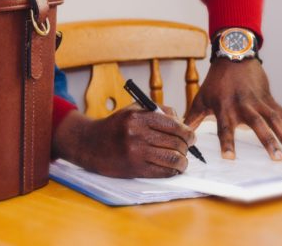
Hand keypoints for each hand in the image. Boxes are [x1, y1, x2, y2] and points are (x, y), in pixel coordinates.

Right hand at [52, 105, 194, 177]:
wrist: (90, 144)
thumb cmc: (115, 126)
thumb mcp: (134, 110)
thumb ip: (158, 111)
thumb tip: (182, 123)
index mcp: (138, 117)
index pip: (173, 125)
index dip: (187, 132)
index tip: (191, 136)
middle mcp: (137, 134)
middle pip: (175, 142)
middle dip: (186, 147)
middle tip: (187, 148)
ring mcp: (136, 153)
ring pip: (172, 158)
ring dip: (182, 161)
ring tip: (182, 160)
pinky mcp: (134, 169)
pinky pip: (162, 172)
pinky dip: (172, 171)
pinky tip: (173, 168)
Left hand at [185, 58, 281, 160]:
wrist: (234, 56)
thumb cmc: (216, 81)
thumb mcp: (201, 98)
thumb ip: (192, 118)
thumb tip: (181, 133)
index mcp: (225, 107)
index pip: (225, 128)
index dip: (227, 142)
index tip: (229, 158)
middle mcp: (244, 105)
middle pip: (257, 125)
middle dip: (268, 141)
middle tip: (277, 158)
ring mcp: (259, 102)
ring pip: (276, 120)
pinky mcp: (270, 99)